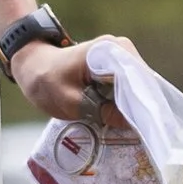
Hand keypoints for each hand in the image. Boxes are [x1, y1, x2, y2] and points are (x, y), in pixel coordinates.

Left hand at [12, 34, 136, 123]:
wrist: (33, 67)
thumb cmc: (46, 80)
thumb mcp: (70, 101)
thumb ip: (101, 112)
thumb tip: (133, 126)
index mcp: (109, 51)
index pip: (138, 79)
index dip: (145, 103)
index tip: (150, 126)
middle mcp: (121, 49)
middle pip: (143, 82)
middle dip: (144, 107)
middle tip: (147, 134)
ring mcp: (121, 57)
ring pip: (139, 86)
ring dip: (138, 107)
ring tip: (141, 131)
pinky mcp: (119, 68)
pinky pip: (131, 87)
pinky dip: (129, 103)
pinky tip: (129, 122)